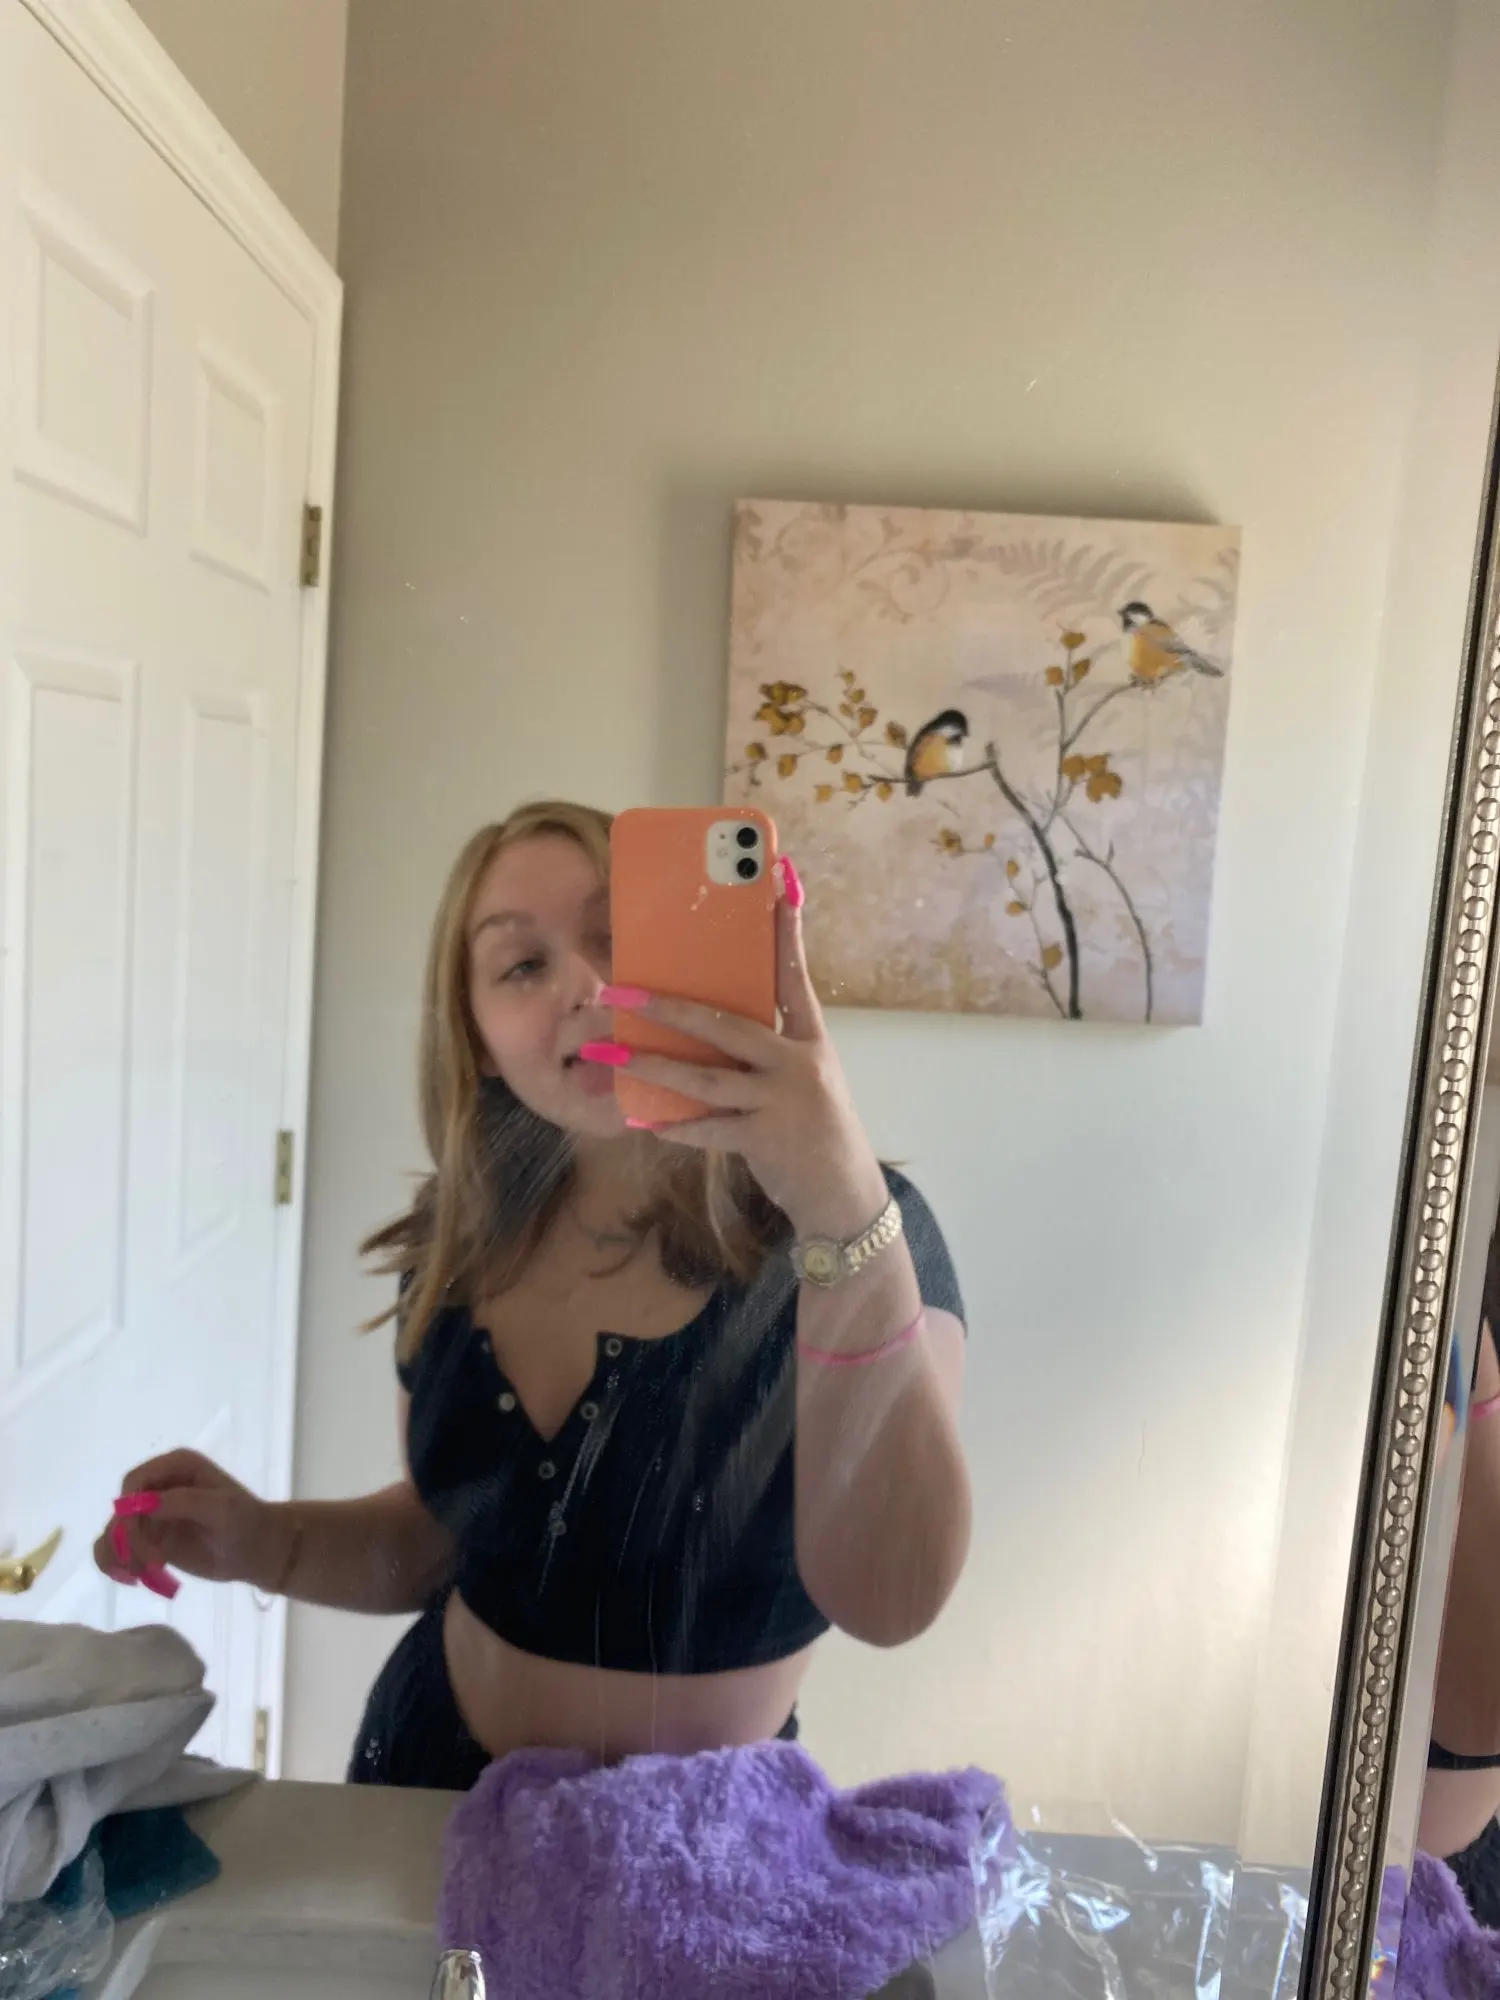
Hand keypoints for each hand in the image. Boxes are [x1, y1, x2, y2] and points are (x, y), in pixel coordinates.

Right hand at [94, 1449, 284, 1591]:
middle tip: (149, 1565)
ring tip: (141, 1574)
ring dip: (119, 1556)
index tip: (139, 1537)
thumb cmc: (246, 1522)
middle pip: (120, 1510)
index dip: (128, 1509)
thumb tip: (142, 1504)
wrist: (257, 1551)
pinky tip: (132, 1578)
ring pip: (112, 1532)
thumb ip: (184, 1501)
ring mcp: (150, 1515)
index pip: (134, 1481)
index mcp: (176, 1466)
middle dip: (127, 1540)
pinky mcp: (148, 1540)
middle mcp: (158, 1486)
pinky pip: (115, 1549)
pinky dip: (115, 1564)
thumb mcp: (222, 1508)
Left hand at [590, 857, 888, 1236]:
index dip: (785, 932)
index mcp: (811, 1040)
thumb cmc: (816, 1128)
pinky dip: (675, 1124)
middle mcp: (798, 1064)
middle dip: (669, 1006)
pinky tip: (642, 1117)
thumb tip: (710, 1019)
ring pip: (706, 1078)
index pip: (794, 977)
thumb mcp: (808, 1077)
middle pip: (727, 1024)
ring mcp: (782, 1103)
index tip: (777, 884)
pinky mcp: (765, 1140)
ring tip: (613, 1051)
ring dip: (654, 1064)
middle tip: (622, 989)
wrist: (843, 1194)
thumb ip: (771, 1047)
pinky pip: (709, 1127)